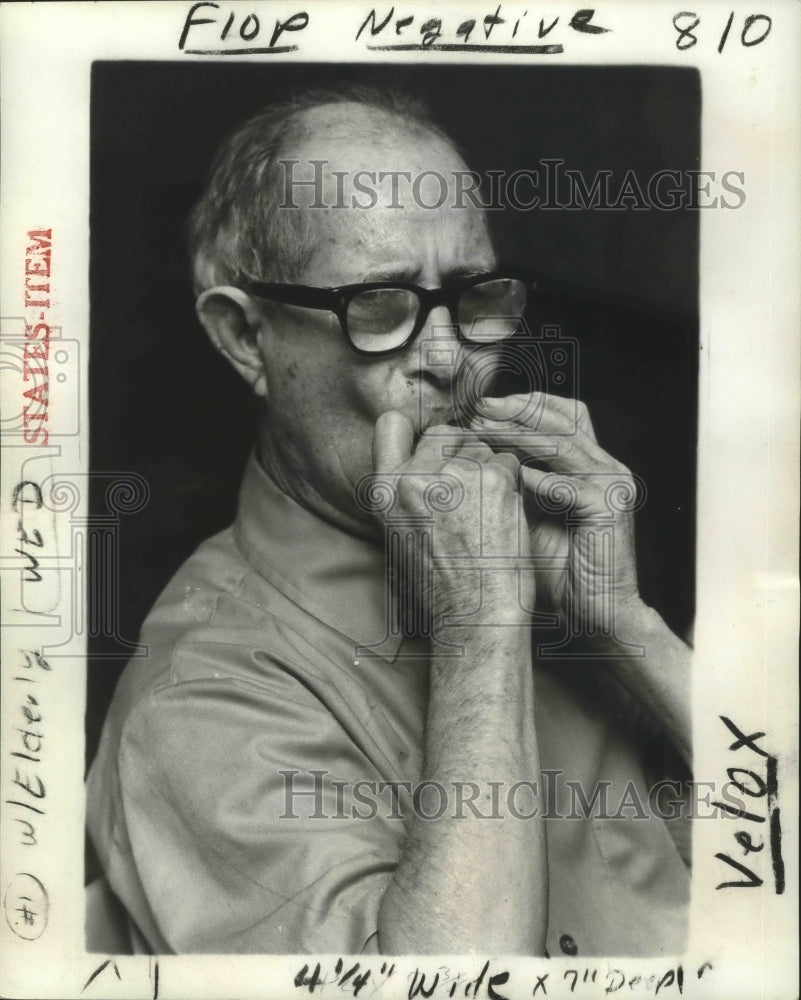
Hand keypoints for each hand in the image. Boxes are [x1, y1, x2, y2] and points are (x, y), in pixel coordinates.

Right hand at [369, 410, 531, 622]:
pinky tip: (502, 514)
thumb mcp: (399, 531)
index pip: (392, 424)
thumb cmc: (440, 583)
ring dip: (487, 470)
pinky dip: (510, 483)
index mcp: (384, 489)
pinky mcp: (493, 479)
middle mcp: (414, 477)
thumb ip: (405, 488)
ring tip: (484, 513)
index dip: (416, 435)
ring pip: (479, 446)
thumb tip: (425, 452)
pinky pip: (507, 461)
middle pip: (443, 433)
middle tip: (468, 494)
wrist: (474, 613)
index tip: (432, 450)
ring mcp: (454, 475)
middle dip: (458, 453)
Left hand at [470, 393, 640, 636]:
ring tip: (483, 431)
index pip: (561, 414)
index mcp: (590, 463)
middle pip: (563, 417)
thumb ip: (510, 484)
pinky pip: (566, 485)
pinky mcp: (609, 507)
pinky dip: (534, 477)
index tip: (482, 409)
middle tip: (478, 409)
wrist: (595, 611)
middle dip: (517, 410)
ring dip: (518, 434)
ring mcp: (611, 484)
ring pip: (562, 442)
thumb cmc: (558, 569)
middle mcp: (606, 466)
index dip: (522, 405)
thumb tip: (470, 457)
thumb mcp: (526, 516)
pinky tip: (505, 475)